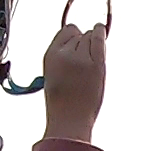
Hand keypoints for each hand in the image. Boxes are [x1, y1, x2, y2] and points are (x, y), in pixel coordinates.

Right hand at [41, 23, 105, 142]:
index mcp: (50, 56)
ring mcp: (81, 58)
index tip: (75, 45)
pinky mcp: (96, 63)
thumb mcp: (53, 74)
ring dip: (91, 43)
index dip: (71, 37)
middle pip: (78, 33)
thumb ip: (62, 57)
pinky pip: (99, 39)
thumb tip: (80, 39)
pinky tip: (101, 29)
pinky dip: (101, 33)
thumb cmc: (62, 102)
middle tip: (81, 63)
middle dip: (81, 42)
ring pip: (90, 36)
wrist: (69, 120)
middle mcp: (64, 54)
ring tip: (89, 64)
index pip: (64, 32)